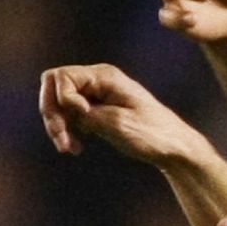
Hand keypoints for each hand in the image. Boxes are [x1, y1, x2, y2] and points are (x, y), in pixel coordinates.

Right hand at [38, 63, 198, 162]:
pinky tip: (77, 147)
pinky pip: (70, 114)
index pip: (60, 76)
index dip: (60, 99)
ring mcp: (97, 93)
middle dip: (53, 115)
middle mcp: (99, 80)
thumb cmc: (151, 134)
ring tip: (70, 149)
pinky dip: (68, 130)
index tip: (80, 118)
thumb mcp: (115, 124)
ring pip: (59, 103)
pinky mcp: (97, 108)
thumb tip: (60, 100)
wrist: (173, 148)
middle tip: (63, 141)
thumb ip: (84, 112)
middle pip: (54, 88)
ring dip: (59, 126)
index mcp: (106, 76)